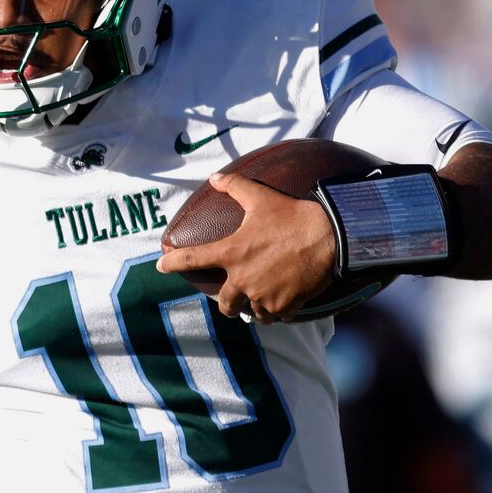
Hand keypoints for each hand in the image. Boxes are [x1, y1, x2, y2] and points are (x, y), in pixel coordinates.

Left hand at [156, 172, 336, 321]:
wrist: (330, 237)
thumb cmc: (293, 216)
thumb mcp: (261, 197)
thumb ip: (235, 186)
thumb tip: (216, 177)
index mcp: (232, 252)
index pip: (193, 259)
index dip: (174, 264)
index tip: (161, 267)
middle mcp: (242, 279)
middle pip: (225, 305)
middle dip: (228, 305)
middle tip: (232, 302)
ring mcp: (262, 296)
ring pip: (253, 312)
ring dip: (256, 307)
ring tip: (265, 298)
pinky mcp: (284, 306)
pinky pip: (276, 316)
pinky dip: (279, 310)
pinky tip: (286, 300)